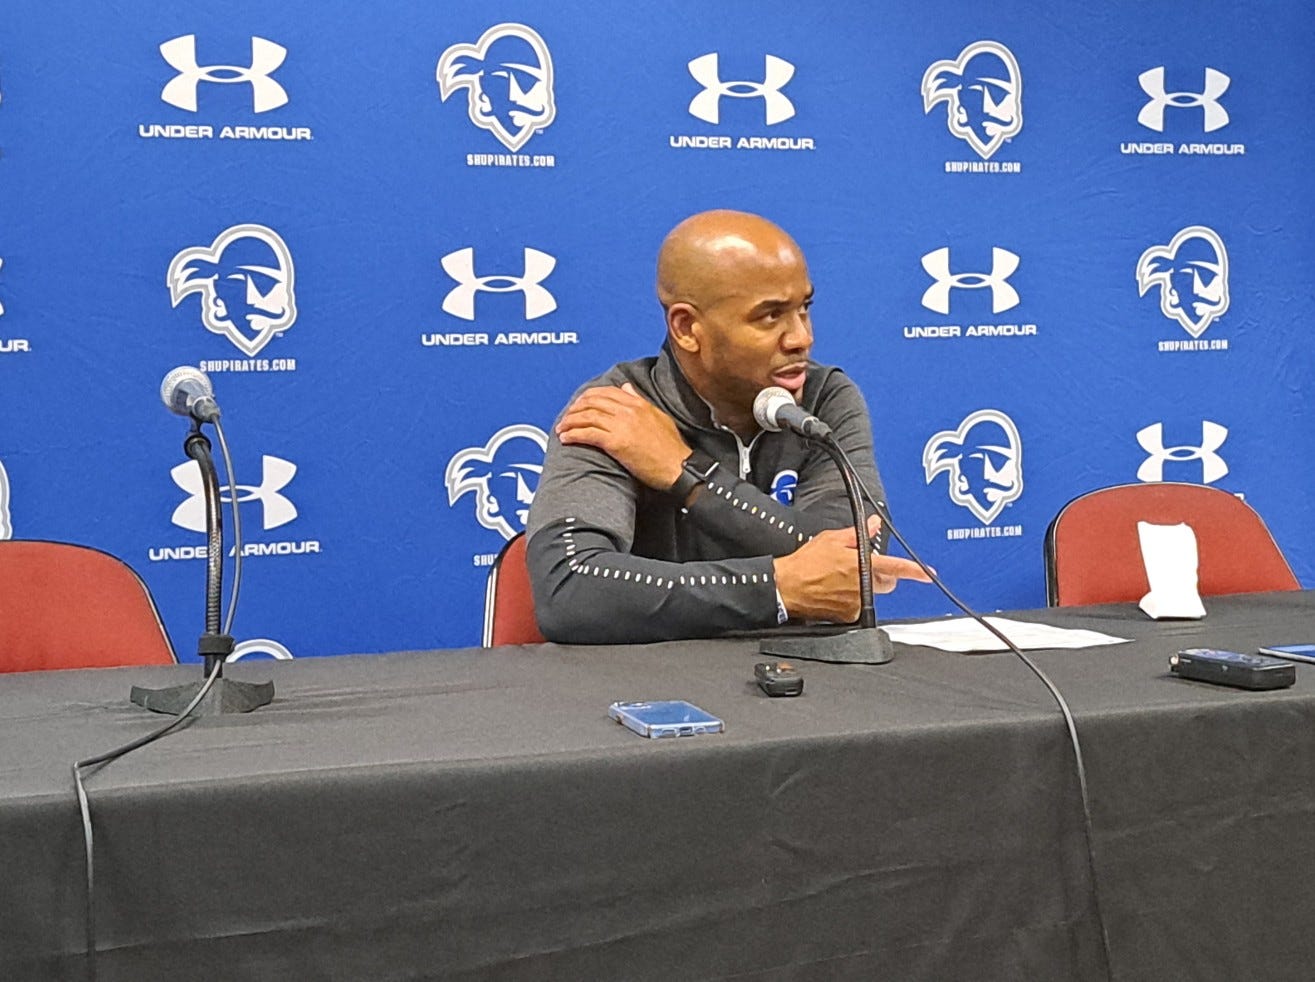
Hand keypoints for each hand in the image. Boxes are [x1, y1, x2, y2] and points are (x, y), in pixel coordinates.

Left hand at [556, 382, 690, 489]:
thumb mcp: (658, 417)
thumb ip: (640, 401)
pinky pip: (588, 434)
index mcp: (638, 404)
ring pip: (587, 416)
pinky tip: (566, 438)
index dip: (587, 397)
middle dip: (575, 409)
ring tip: (561, 428)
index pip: (605, 392)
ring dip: (570, 422)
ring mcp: (621, 425)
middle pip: (593, 402)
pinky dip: (574, 434)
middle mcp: (628, 411)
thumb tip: (626, 388)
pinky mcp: (616, 442)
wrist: (678, 468)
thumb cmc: (671, 449)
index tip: (579, 404)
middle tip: (566, 417)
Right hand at [773, 516, 931, 621]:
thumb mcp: (830, 540)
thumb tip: (873, 525)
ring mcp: (855, 602)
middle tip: (862, 568)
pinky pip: (858, 606)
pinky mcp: (848, 615)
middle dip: (882, 575)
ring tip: (840, 579)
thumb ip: (857, 533)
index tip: (929, 573)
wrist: (786, 587)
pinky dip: (851, 600)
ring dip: (863, 587)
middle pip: (887, 582)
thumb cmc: (804, 564)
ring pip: (872, 594)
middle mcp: (861, 585)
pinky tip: (834, 592)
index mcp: (859, 564)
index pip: (895, 567)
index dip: (915, 570)